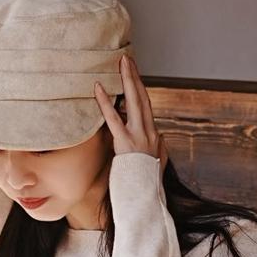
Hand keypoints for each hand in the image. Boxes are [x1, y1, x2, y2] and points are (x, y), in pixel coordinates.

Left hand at [94, 53, 167, 174]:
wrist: (145, 197)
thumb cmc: (146, 184)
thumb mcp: (155, 164)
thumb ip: (155, 148)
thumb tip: (158, 139)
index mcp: (154, 135)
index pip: (146, 106)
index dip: (140, 88)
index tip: (133, 74)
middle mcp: (149, 132)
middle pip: (143, 97)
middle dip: (135, 76)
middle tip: (127, 59)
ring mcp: (139, 136)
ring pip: (135, 101)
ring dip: (127, 79)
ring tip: (121, 63)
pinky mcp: (126, 143)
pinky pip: (114, 118)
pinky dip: (105, 102)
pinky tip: (98, 88)